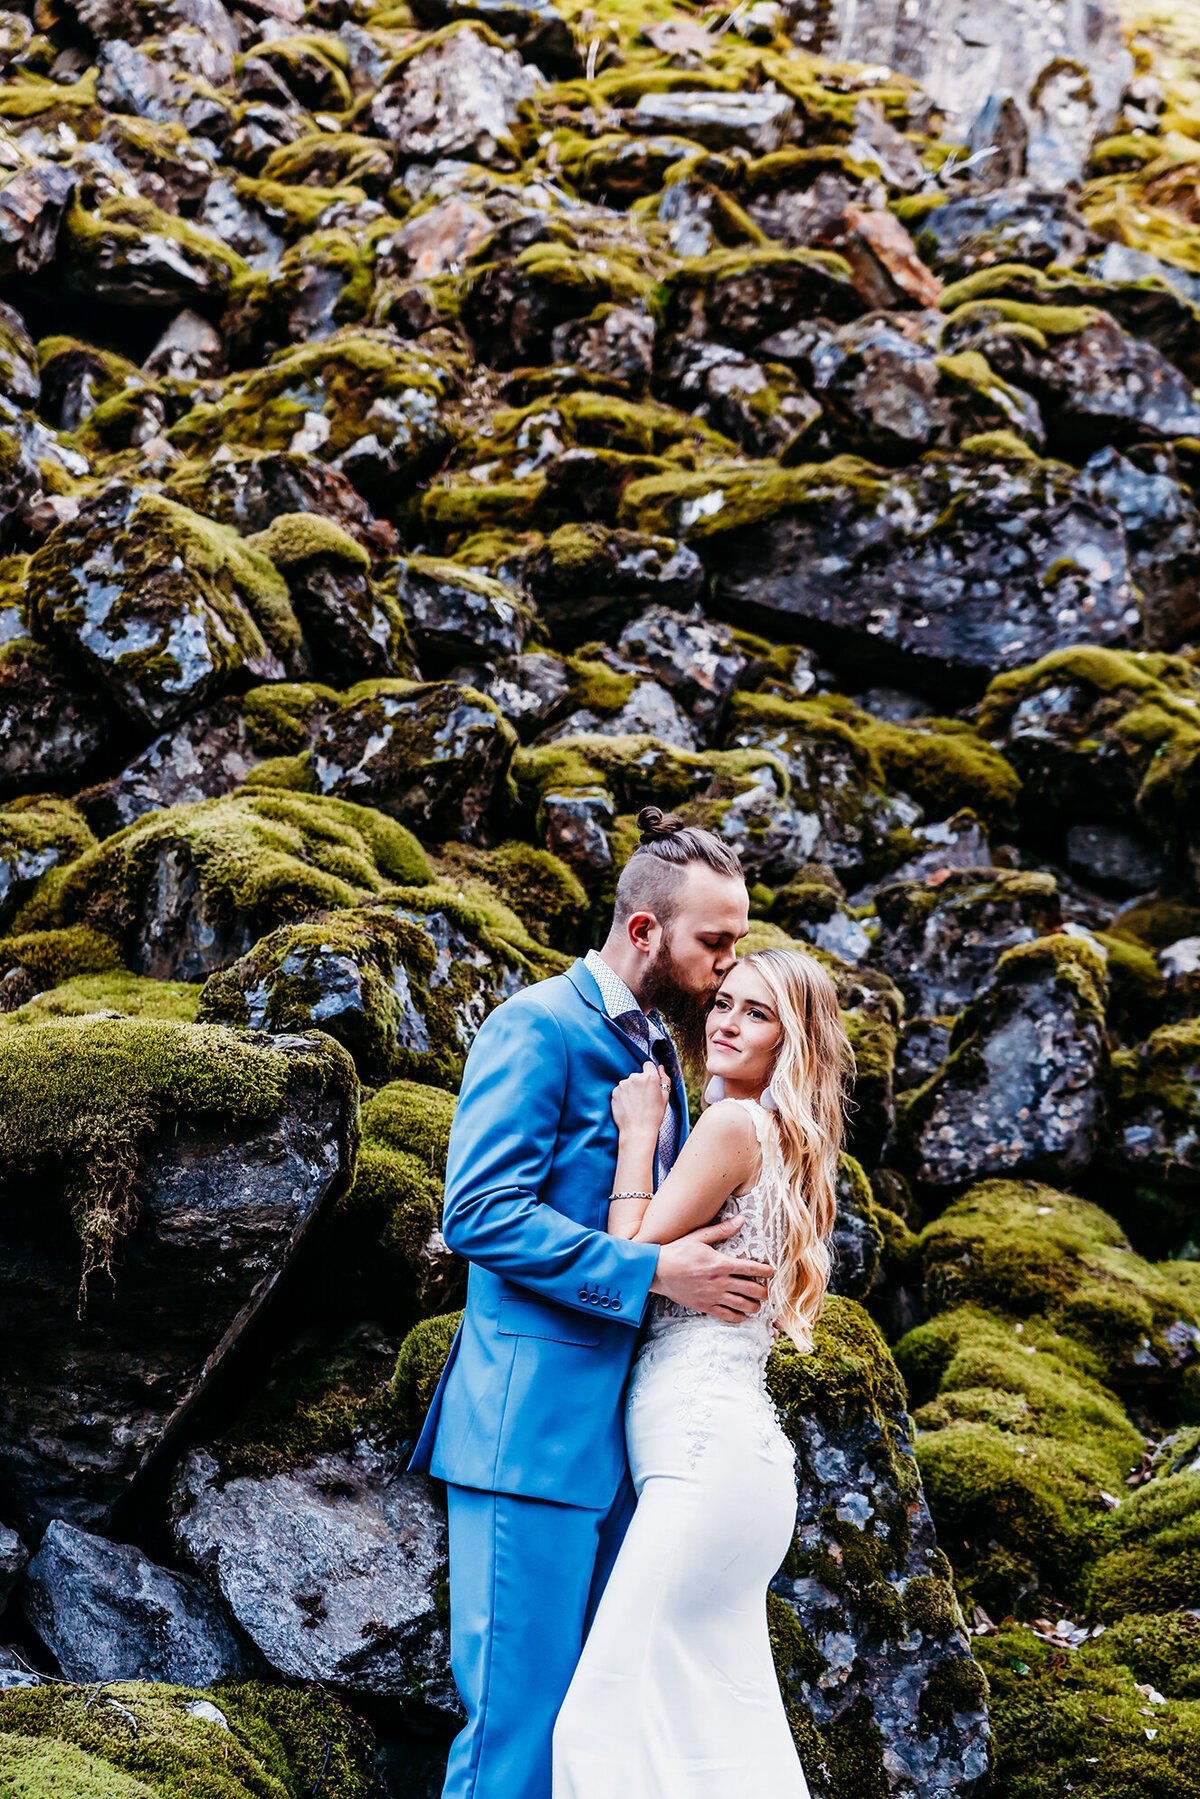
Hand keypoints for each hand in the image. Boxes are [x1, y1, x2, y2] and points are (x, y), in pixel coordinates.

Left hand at [611, 1061, 669, 1141]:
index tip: (649, 1084)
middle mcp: (635, 1077)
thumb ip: (664, 1079)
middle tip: (644, 1099)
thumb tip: (660, 1067)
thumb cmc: (654, 1116)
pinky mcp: (614, 1092)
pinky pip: (620, 1090)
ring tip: (636, 1104)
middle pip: (638, 1075)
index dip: (650, 1073)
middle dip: (640, 1083)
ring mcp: (623, 1084)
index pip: (648, 1065)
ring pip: (628, 1083)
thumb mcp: (665, 1098)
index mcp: (650, 1077)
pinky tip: (628, 1107)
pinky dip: (623, 1096)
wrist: (637, 1131)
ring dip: (631, 1090)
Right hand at [649, 1214, 774, 1321]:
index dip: (765, 1270)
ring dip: (754, 1306)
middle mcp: (720, 1282)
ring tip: (758, 1305)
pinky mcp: (704, 1306)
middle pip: (751, 1289)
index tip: (771, 1271)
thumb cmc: (677, 1251)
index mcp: (721, 1263)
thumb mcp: (699, 1237)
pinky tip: (742, 1316)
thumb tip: (741, 1219)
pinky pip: (726, 1315)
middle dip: (763, 1292)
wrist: (656, 1271)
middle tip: (768, 1292)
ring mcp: (713, 1296)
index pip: (751, 1268)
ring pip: (741, 1305)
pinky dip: (738, 1317)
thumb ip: (722, 1230)